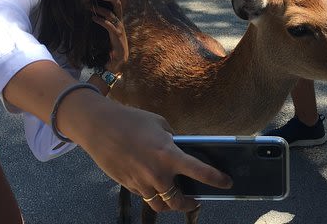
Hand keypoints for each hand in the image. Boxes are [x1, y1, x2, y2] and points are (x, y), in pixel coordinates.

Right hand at [79, 100, 231, 212]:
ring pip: (160, 205)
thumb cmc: (131, 120)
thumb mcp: (159, 124)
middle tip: (196, 200)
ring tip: (177, 200)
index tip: (227, 183)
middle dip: (190, 204)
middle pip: (179, 201)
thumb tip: (178, 149)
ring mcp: (141, 183)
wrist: (99, 127)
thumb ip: (171, 140)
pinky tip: (154, 185)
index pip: (200, 172)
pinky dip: (152, 194)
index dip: (217, 180)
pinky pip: (145, 196)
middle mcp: (157, 174)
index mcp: (169, 154)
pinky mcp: (128, 186)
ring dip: (171, 205)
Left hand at [92, 0, 127, 67]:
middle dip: (103, 5)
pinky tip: (94, 18)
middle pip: (113, 11)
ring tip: (91, 7)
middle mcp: (120, 24)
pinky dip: (101, 20)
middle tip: (92, 1)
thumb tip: (97, 21)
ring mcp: (119, 29)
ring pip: (111, 16)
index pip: (117, 10)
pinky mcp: (117, 34)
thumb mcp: (111, 36)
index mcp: (119, 24)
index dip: (112, 3)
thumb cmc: (114, 48)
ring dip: (101, 11)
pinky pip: (109, 25)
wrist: (120, 59)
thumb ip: (108, 28)